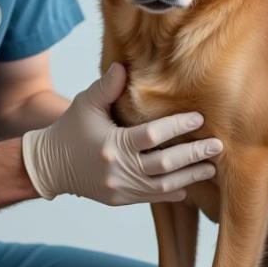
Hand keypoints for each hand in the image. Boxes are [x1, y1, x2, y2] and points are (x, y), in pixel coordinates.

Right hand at [21, 63, 222, 204]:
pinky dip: (172, 192)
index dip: (177, 126)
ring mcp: (120, 189)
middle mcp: (118, 170)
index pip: (152, 136)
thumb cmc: (70, 129)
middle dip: (193, 155)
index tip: (199, 118)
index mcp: (112, 145)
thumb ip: (107, 86)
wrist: (50, 166)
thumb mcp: (85, 104)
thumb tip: (124, 66)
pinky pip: (151, 198)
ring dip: (189, 176)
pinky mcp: (120, 200)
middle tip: (217, 146)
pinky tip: (189, 186)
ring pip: (162, 186)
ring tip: (211, 168)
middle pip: (164, 164)